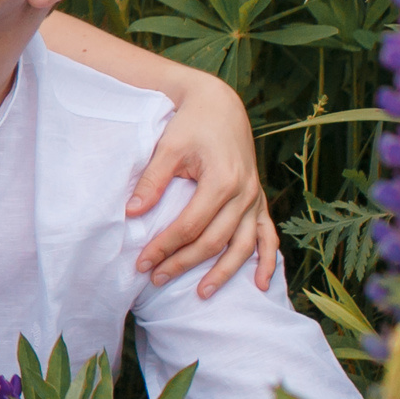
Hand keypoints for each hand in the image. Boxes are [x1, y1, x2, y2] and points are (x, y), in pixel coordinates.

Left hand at [127, 76, 278, 294]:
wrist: (219, 104)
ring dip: (224, 272)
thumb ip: (152, 181)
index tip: (143, 262)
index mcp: (222, 180)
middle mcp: (244, 193)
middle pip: (214, 241)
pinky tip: (263, 284)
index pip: (190, 225)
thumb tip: (132, 213)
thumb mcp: (168, 147)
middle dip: (184, 263)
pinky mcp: (258, 199)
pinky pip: (268, 235)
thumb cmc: (191, 124)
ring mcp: (254, 198)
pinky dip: (267, 260)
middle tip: (156, 279)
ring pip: (243, 246)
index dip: (165, 246)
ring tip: (201, 294)